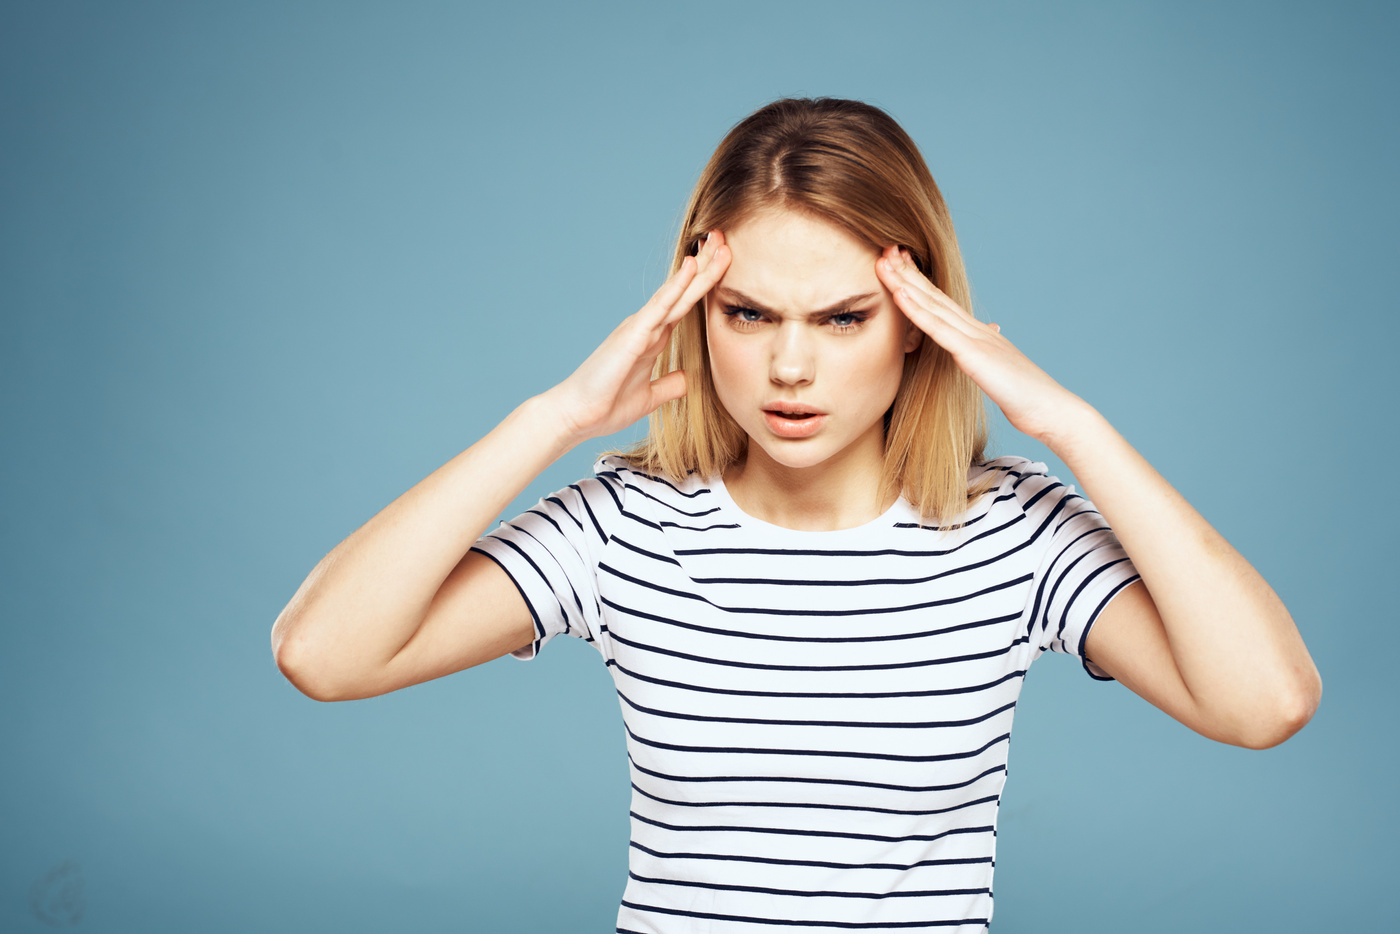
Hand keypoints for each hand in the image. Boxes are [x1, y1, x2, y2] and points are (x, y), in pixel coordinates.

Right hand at [544, 230, 730, 444]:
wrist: (576, 415)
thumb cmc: (606, 405)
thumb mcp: (649, 397)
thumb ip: (669, 385)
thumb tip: (688, 379)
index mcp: (652, 339)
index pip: (685, 306)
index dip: (705, 285)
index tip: (724, 263)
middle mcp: (646, 327)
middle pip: (684, 292)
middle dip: (706, 266)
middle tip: (725, 239)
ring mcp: (638, 328)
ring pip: (675, 292)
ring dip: (698, 268)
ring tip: (717, 241)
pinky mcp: (632, 335)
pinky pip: (659, 306)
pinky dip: (676, 286)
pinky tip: (691, 267)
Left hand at [874, 245, 1086, 444]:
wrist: (1049, 408)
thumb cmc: (1026, 394)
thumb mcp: (1000, 367)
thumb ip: (990, 348)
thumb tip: (992, 330)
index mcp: (978, 334)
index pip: (943, 302)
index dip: (920, 281)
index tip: (900, 263)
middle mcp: (974, 329)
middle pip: (934, 295)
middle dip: (907, 272)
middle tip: (885, 249)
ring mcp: (973, 339)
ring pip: (932, 305)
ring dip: (904, 282)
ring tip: (883, 261)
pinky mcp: (972, 354)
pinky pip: (938, 329)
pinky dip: (917, 310)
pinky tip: (899, 294)